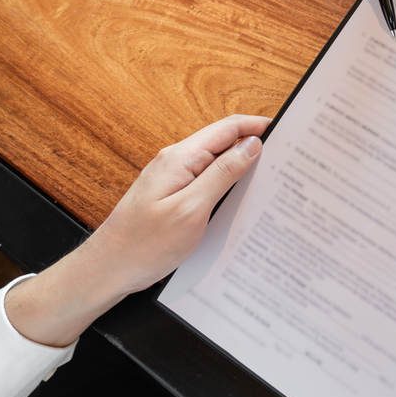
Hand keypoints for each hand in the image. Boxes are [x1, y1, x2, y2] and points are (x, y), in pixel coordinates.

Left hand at [4, 115, 266, 346]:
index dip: (258, 125)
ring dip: (243, 166)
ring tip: (270, 177)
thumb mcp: (191, 209)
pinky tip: (241, 197)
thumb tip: (251, 145)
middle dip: (255, 145)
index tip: (287, 131)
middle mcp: (176, 161)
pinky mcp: (173, 194)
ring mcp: (174, 178)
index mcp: (181, 158)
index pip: (228, 128)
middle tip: (285, 158)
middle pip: (224, 142)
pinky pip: (207, 179)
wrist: (108, 270)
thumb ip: (222, 174)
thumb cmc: (144, 245)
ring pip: (217, 161)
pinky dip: (228, 182)